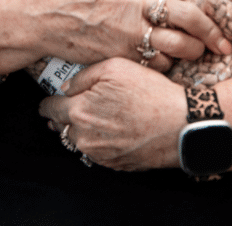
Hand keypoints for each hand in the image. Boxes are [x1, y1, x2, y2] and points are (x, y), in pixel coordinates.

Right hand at [0, 0, 231, 72]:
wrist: (31, 14)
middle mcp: (140, 2)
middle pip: (194, 15)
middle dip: (210, 27)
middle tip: (218, 37)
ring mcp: (132, 32)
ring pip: (180, 45)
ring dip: (193, 48)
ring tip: (199, 50)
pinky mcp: (121, 54)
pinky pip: (156, 64)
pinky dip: (165, 64)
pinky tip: (166, 60)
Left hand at [39, 57, 185, 170]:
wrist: (181, 124)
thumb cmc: (152, 94)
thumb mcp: (117, 68)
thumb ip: (85, 76)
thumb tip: (67, 87)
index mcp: (79, 111)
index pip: (49, 108)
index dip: (50, 102)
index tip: (52, 100)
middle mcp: (83, 136)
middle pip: (61, 127)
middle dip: (66, 116)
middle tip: (80, 106)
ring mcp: (98, 154)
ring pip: (80, 140)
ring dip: (84, 130)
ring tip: (104, 117)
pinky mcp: (113, 164)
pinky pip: (98, 152)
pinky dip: (101, 142)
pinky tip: (118, 130)